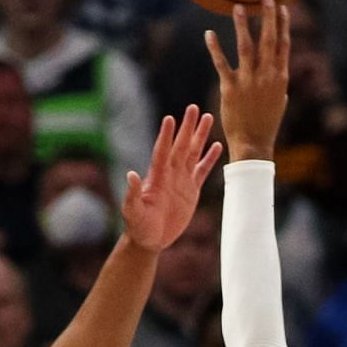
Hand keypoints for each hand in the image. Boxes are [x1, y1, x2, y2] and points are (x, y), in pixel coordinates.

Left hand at [121, 104, 223, 252]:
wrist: (150, 239)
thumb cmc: (138, 227)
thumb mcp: (132, 212)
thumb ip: (132, 195)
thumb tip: (129, 175)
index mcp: (156, 177)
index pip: (162, 152)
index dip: (167, 136)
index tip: (170, 118)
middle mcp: (170, 174)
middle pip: (181, 146)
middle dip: (187, 128)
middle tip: (194, 108)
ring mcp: (181, 180)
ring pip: (193, 153)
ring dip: (200, 136)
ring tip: (208, 117)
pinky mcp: (191, 190)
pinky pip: (202, 170)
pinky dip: (210, 158)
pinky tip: (217, 145)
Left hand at [204, 0, 290, 160]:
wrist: (253, 143)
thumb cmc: (266, 124)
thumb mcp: (279, 101)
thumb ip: (279, 83)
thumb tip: (282, 73)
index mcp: (280, 77)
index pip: (284, 45)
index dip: (283, 25)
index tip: (282, 7)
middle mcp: (266, 76)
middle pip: (268, 41)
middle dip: (268, 18)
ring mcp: (249, 81)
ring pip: (246, 47)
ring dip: (242, 26)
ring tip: (237, 7)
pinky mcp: (231, 88)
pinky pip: (222, 64)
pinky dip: (215, 48)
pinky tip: (209, 33)